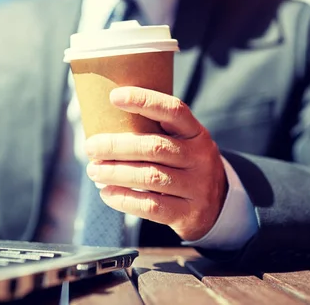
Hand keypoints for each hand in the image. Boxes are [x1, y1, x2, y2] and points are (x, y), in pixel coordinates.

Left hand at [85, 86, 226, 240]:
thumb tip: (102, 122)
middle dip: (117, 146)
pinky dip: (124, 199)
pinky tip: (107, 194)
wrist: (218, 206)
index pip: (173, 110)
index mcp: (196, 133)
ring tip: (94, 171)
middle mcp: (200, 157)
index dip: (144, 101)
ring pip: (150, 177)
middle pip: (154, 147)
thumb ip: (154, 132)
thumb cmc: (184, 165)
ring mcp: (197, 187)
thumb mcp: (182, 143)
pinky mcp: (188, 214)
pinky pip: (151, 206)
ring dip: (116, 173)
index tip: (114, 96)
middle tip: (90, 147)